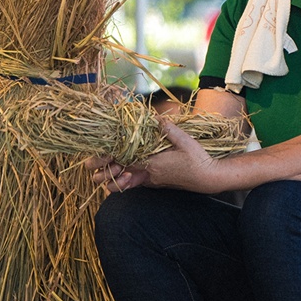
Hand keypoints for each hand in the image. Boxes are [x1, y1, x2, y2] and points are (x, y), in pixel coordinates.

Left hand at [88, 118, 226, 194]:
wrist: (208, 178)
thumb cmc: (198, 159)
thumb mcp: (185, 140)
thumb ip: (169, 129)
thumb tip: (155, 117)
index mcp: (153, 163)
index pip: (125, 161)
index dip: (109, 159)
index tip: (96, 158)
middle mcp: (149, 174)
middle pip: (121, 174)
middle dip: (106, 172)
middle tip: (92, 170)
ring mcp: (153, 180)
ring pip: (128, 180)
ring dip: (116, 177)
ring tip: (105, 172)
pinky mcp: (157, 183)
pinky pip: (138, 182)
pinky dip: (128, 179)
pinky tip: (124, 174)